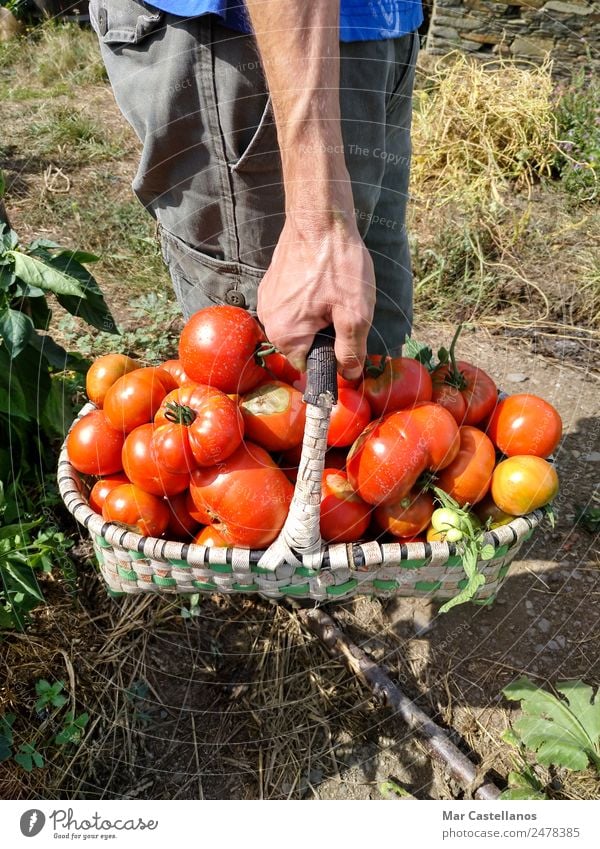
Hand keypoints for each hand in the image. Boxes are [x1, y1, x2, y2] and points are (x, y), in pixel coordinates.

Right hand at [257, 214, 375, 379]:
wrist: (319, 217)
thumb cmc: (338, 264)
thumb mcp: (355, 314)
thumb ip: (351, 350)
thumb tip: (349, 375)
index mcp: (285, 334)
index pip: (309, 366)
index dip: (331, 358)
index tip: (347, 341)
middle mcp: (269, 320)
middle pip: (303, 345)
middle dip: (325, 334)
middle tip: (344, 309)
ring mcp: (268, 300)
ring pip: (299, 323)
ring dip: (318, 316)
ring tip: (335, 291)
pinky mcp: (272, 283)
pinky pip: (293, 304)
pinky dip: (309, 299)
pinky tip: (324, 280)